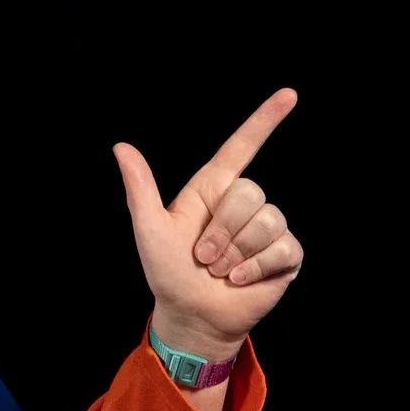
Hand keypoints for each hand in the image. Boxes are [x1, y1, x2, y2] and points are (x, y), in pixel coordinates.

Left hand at [113, 88, 304, 359]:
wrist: (192, 315)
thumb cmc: (167, 271)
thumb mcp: (149, 228)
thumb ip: (140, 187)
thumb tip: (120, 146)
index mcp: (212, 190)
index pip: (241, 147)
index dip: (264, 121)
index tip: (289, 94)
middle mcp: (242, 204)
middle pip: (250, 193)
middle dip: (221, 231)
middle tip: (203, 257)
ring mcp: (267, 229)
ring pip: (267, 221)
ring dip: (236, 253)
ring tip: (220, 270)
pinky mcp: (285, 254)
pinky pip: (281, 248)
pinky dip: (254, 269)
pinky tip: (239, 280)